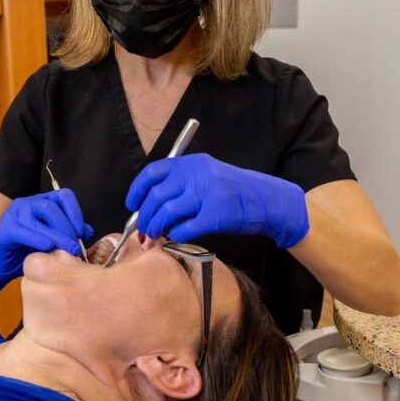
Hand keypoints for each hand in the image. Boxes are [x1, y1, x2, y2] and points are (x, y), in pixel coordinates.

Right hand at [0, 190, 91, 294]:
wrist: (0, 267)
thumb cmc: (28, 253)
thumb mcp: (53, 243)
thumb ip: (69, 234)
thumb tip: (88, 230)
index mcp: (41, 203)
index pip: (63, 196)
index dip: (75, 212)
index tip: (82, 233)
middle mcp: (27, 204)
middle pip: (52, 206)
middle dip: (67, 227)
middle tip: (75, 246)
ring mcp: (14, 214)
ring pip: (40, 216)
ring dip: (57, 235)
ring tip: (68, 250)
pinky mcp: (5, 229)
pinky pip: (24, 230)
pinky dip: (38, 238)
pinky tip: (48, 247)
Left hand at [126, 154, 308, 247]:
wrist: (267, 200)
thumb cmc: (233, 192)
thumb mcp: (206, 176)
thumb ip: (180, 185)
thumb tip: (148, 205)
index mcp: (191, 163)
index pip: (153, 173)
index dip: (137, 191)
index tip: (132, 206)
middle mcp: (198, 175)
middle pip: (157, 196)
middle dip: (144, 216)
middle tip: (142, 228)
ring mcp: (208, 194)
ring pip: (167, 212)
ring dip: (156, 227)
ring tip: (154, 235)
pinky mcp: (217, 215)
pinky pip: (185, 227)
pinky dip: (175, 235)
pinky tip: (175, 237)